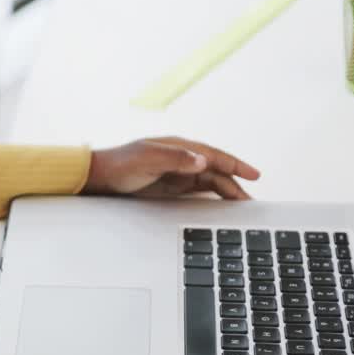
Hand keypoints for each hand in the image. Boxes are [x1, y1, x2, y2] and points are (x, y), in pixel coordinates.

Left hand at [82, 137, 259, 198]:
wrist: (100, 178)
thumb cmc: (120, 164)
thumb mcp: (147, 159)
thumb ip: (176, 158)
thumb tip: (203, 161)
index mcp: (180, 147)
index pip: (214, 156)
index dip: (235, 165)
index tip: (253, 174)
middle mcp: (183, 159)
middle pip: (217, 171)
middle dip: (236, 184)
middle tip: (253, 201)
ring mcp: (179, 173)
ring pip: (211, 182)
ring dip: (227, 192)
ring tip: (243, 207)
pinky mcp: (173, 187)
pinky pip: (200, 191)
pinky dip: (214, 198)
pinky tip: (223, 207)